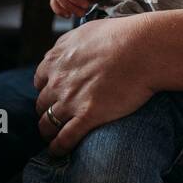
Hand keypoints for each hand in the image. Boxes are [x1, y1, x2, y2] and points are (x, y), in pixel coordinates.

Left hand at [34, 14, 155, 154]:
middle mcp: (57, 81)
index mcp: (56, 59)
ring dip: (48, 132)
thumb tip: (67, 48)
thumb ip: (70, 42)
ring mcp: (70, 100)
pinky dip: (58, 148)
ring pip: (47, 123)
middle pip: (42, 103)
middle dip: (47, 111)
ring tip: (52, 138)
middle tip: (56, 117)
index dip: (46, 90)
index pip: (40, 81)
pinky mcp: (87, 117)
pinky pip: (64, 139)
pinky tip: (58, 152)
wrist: (142, 49)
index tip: (54, 95)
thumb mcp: (86, 31)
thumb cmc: (121, 36)